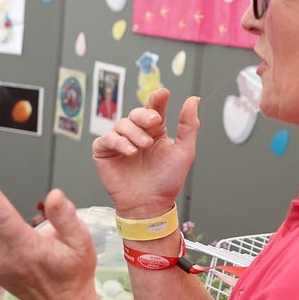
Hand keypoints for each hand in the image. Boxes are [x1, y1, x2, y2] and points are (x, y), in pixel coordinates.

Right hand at [91, 89, 199, 217]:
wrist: (150, 205)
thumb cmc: (167, 182)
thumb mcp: (184, 152)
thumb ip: (189, 125)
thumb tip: (193, 100)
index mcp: (155, 132)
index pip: (154, 108)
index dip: (157, 99)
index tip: (163, 94)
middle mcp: (137, 134)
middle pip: (136, 113)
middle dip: (145, 115)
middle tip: (155, 122)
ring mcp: (120, 143)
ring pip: (121, 124)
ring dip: (134, 132)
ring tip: (143, 146)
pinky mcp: (105, 152)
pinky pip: (106, 139)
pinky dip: (118, 142)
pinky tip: (129, 151)